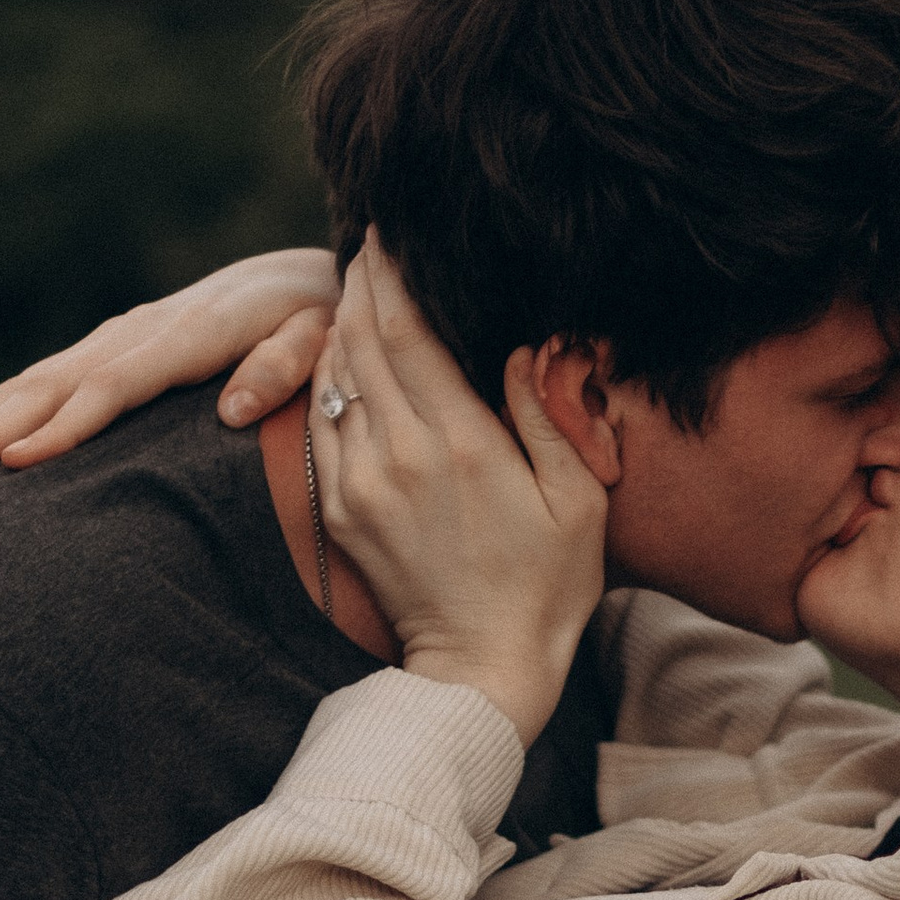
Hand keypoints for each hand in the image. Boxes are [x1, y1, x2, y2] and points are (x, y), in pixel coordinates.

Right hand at [0, 248, 337, 482]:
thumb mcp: (326, 336)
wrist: (310, 273)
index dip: (64, 425)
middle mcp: (141, 331)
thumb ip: (287, 367)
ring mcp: (119, 338)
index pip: (114, 386)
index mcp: (190, 333)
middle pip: (48, 386)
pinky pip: (43, 386)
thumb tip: (233, 412)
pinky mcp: (112, 349)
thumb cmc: (327, 317)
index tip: (15, 465)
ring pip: (31, 384)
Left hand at [313, 237, 609, 747]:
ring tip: (357, 283)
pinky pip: (321, 422)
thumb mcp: (579, 499)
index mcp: (463, 444)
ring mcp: (361, 482)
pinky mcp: (339, 508)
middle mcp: (401, 454)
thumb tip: (522, 347)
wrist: (482, 669)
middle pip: (363, 339)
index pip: (411, 331)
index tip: (393, 230)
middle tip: (371, 239)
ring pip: (335, 374)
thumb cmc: (548, 585)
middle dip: (364, 282)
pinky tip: (342, 353)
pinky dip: (327, 377)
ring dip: (342, 322)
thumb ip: (548, 414)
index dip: (397, 273)